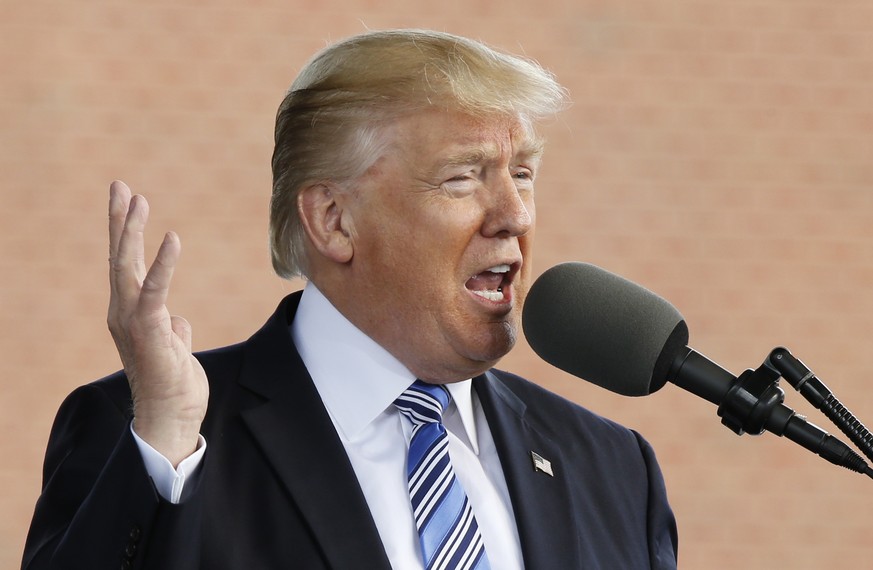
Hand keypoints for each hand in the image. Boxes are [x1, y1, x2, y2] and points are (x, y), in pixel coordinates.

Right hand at [107, 181, 207, 466]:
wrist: (169, 420)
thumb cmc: (173, 387)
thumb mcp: (174, 348)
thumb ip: (172, 328)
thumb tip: (176, 319)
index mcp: (132, 314)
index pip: (127, 266)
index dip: (127, 233)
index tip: (128, 201)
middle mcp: (125, 314)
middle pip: (120, 258)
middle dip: (120, 221)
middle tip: (120, 187)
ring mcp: (133, 322)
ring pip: (128, 267)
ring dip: (132, 231)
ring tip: (137, 199)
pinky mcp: (150, 331)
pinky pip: (156, 290)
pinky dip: (163, 264)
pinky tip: (171, 238)